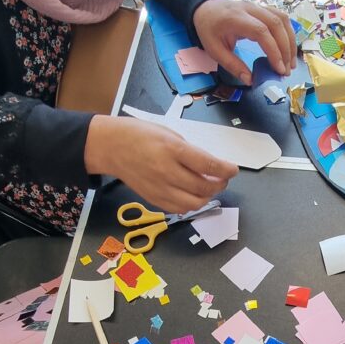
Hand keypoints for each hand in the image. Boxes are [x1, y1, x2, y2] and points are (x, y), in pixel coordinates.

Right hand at [85, 116, 238, 213]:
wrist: (111, 147)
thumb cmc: (140, 135)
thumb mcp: (170, 134)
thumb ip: (190, 151)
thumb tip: (210, 167)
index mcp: (173, 149)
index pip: (209, 166)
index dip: (227, 170)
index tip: (233, 169)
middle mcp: (167, 171)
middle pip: (204, 188)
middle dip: (220, 184)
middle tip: (223, 178)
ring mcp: (159, 188)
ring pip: (194, 204)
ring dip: (207, 197)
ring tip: (209, 188)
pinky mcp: (153, 199)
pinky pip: (178, 209)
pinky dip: (191, 204)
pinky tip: (192, 194)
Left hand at [193, 0, 296, 84]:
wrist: (206, 9)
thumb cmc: (209, 30)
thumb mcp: (214, 50)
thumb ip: (232, 65)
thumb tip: (250, 80)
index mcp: (235, 18)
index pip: (261, 32)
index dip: (274, 51)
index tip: (279, 69)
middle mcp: (249, 8)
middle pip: (276, 24)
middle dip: (286, 49)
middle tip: (286, 70)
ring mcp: (258, 6)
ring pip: (282, 19)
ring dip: (290, 41)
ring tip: (290, 62)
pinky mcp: (263, 8)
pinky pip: (281, 17)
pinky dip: (288, 33)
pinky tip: (288, 48)